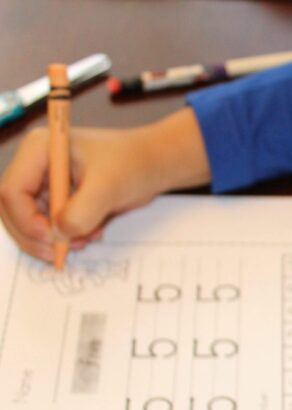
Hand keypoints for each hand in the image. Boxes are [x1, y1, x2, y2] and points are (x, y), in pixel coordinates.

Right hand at [0, 108, 209, 262]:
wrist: (154, 164)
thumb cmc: (133, 163)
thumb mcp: (108, 187)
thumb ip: (82, 211)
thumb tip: (58, 234)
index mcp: (39, 151)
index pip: (12, 191)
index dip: (26, 220)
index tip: (53, 238)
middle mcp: (36, 167)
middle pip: (14, 211)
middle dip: (35, 236)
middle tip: (60, 253)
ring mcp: (46, 184)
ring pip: (31, 223)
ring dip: (54, 240)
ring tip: (85, 240)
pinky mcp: (60, 200)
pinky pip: (52, 226)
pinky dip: (67, 237)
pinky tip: (92, 234)